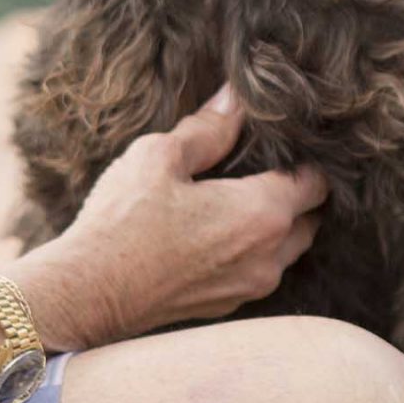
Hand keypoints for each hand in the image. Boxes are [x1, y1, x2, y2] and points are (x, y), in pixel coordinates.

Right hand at [18, 87, 328, 350]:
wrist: (86, 293)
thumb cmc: (122, 222)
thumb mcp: (160, 155)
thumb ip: (208, 127)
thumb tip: (237, 97)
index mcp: (263, 213)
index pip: (317, 181)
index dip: (308, 158)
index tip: (286, 142)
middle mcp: (269, 256)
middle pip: (310, 217)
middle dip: (298, 191)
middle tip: (266, 165)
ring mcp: (249, 287)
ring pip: (287, 248)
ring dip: (278, 224)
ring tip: (241, 195)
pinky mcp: (226, 305)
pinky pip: (258, 270)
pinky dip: (252, 248)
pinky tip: (217, 229)